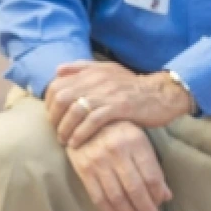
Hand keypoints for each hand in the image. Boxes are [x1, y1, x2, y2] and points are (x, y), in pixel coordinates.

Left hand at [46, 61, 193, 148]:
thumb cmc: (133, 86)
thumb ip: (83, 68)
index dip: (49, 103)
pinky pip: (92, 121)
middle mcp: (98, 80)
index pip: (57, 85)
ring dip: (65, 129)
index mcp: (93, 71)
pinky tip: (77, 143)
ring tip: (65, 140)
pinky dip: (81, 133)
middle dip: (54, 118)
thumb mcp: (109, 70)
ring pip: (75, 111)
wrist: (162, 93)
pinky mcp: (119, 107)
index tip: (53, 117)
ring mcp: (108, 93)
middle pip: (62, 98)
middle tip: (57, 131)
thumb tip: (58, 70)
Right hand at [66, 120, 171, 210]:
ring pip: (116, 196)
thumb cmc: (119, 131)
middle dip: (145, 210)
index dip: (157, 194)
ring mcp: (99, 161)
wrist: (85, 119)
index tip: (161, 206)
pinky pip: (98, 197)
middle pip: (135, 188)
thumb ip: (152, 166)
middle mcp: (118, 152)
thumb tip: (166, 195)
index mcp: (136, 142)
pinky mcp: (84, 170)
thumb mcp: (140, 141)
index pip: (151, 175)